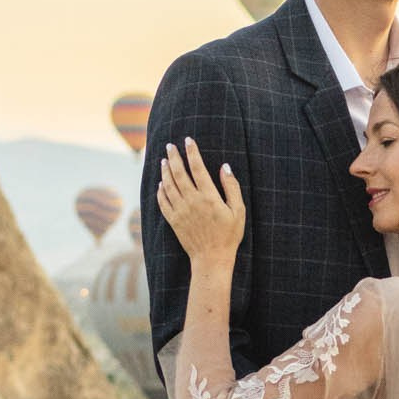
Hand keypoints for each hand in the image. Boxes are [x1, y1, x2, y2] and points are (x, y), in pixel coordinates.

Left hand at [157, 138, 245, 264]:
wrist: (212, 259)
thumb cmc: (229, 235)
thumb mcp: (238, 211)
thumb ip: (232, 187)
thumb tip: (225, 167)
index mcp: (208, 196)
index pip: (198, 168)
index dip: (192, 152)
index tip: (188, 140)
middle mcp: (192, 201)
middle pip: (179, 173)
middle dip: (173, 157)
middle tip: (169, 146)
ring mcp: (180, 211)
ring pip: (168, 185)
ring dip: (165, 171)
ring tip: (163, 160)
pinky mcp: (173, 221)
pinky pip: (163, 202)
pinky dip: (160, 190)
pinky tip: (160, 183)